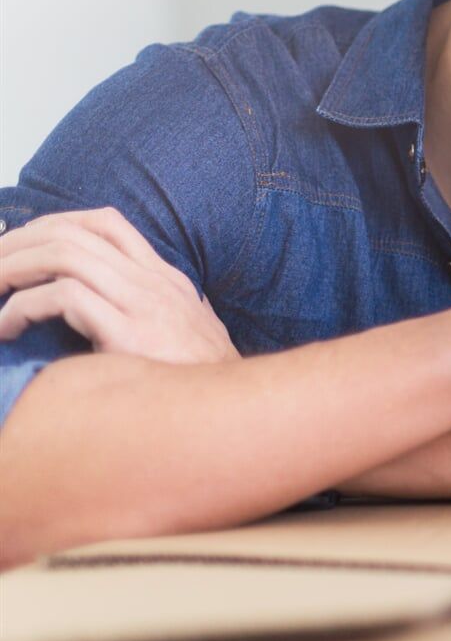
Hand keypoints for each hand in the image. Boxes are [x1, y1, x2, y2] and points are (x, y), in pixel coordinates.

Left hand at [0, 208, 238, 362]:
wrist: (237, 416)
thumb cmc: (203, 385)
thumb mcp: (184, 337)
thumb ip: (152, 317)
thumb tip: (106, 317)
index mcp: (166, 280)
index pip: (107, 224)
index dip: (53, 225)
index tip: (20, 247)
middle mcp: (155, 283)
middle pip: (73, 232)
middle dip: (17, 244)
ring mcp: (145, 305)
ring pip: (63, 254)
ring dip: (11, 268)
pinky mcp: (131, 335)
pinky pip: (64, 297)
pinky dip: (22, 307)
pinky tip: (7, 329)